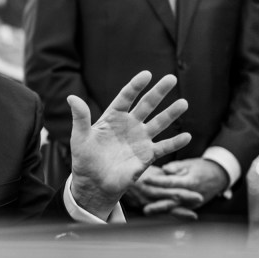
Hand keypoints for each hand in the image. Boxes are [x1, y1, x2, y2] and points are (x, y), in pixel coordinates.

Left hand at [67, 71, 191, 219]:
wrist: (93, 183)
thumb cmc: (84, 158)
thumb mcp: (80, 137)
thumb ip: (80, 118)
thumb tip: (71, 97)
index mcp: (113, 117)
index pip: (126, 97)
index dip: (135, 86)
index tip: (146, 74)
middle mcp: (129, 125)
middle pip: (147, 105)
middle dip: (159, 92)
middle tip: (172, 78)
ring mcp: (140, 140)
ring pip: (159, 123)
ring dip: (171, 114)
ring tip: (183, 103)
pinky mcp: (146, 156)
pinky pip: (163, 148)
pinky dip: (175, 143)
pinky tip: (187, 136)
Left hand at [145, 157, 229, 208]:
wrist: (219, 177)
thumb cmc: (202, 168)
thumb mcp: (190, 164)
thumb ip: (177, 167)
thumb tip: (165, 169)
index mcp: (191, 181)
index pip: (172, 182)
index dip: (159, 181)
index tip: (146, 179)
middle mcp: (192, 194)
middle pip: (172, 198)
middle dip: (157, 201)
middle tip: (142, 202)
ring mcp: (193, 203)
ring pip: (174, 207)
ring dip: (160, 210)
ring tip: (146, 211)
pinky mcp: (191, 207)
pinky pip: (178, 211)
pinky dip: (166, 213)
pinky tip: (154, 213)